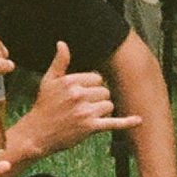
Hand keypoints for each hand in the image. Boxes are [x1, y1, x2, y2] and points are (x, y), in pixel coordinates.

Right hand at [7, 42, 142, 162]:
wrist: (37, 134)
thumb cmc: (44, 106)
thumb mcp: (48, 81)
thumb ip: (59, 62)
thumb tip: (62, 43)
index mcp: (71, 81)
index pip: (97, 78)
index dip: (91, 86)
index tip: (80, 94)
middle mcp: (79, 95)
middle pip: (104, 91)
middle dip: (96, 99)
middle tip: (80, 107)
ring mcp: (85, 111)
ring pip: (108, 105)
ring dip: (101, 111)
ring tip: (84, 116)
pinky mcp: (90, 127)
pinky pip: (113, 122)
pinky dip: (127, 122)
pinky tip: (139, 120)